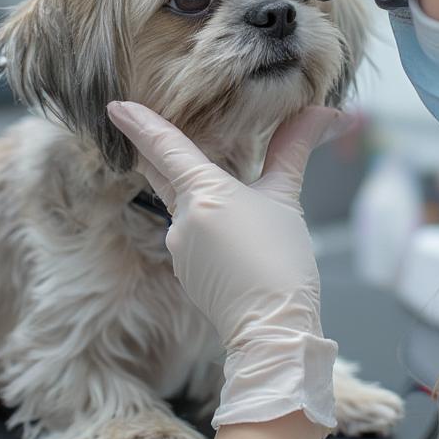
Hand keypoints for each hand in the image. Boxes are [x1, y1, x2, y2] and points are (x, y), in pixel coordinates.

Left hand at [106, 101, 352, 430]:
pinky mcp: (186, 272)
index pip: (163, 146)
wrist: (272, 332)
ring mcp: (179, 247)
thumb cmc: (281, 263)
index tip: (114, 106)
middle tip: (155, 132)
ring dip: (208, 202)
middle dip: (163, 155)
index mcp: (202, 192)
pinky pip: (195, 238)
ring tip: (249, 218)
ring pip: (189, 208)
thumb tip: (324, 112)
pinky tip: (240, 244)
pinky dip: (211, 229)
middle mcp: (180, 218)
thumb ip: (293, 150)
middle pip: (167, 174)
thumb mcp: (287, 200)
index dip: (139, 123)